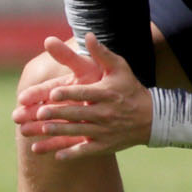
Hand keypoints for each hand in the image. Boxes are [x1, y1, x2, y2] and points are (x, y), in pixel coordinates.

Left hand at [12, 34, 151, 158]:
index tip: (52, 92)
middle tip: (39, 113)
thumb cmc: (130, 89)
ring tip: (42, 130)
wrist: (152, 118)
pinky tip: (56, 156)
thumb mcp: (120, 68)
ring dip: (60, 133)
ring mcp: (105, 131)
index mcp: (107, 93)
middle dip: (59, 113)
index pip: (85, 92)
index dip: (69, 93)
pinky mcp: (105, 145)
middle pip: (78, 113)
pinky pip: (87, 151)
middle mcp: (105, 113)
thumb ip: (102, 53)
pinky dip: (72, 154)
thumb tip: (88, 34)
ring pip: (79, 132)